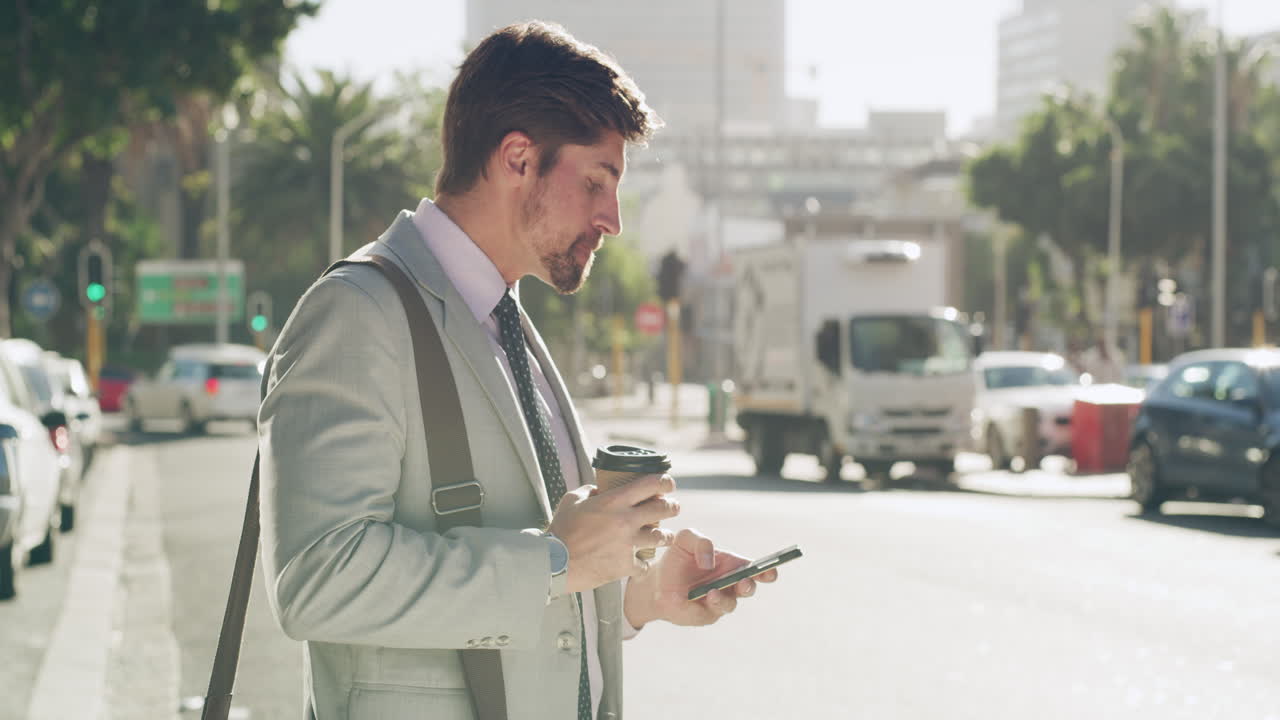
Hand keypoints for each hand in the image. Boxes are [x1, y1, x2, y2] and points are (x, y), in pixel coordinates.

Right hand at [547, 473, 678, 593]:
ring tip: (663, 536)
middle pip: (664, 509)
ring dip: (664, 535)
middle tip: (672, 507)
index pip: (651, 484)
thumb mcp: (572, 500)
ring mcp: (628, 544)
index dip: (665, 481)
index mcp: (614, 501)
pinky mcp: (624, 565)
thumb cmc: (561, 529)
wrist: (554, 562)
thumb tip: (600, 489)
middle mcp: (626, 520)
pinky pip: (644, 565)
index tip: (668, 483)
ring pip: (661, 537)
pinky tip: (638, 562)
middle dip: (672, 506)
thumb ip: (590, 491)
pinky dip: (642, 563)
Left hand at [624, 529, 778, 628]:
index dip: (767, 570)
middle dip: (749, 585)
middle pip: (749, 588)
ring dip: (724, 598)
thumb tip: (710, 561)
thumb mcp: (685, 540)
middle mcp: (730, 585)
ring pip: (730, 604)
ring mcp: (719, 602)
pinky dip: (706, 606)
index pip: (756, 569)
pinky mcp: (704, 616)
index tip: (771, 569)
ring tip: (712, 593)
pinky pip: (710, 613)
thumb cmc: (677, 559)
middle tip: (744, 581)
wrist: (656, 581)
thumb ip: (700, 542)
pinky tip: (703, 598)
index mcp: (732, 565)